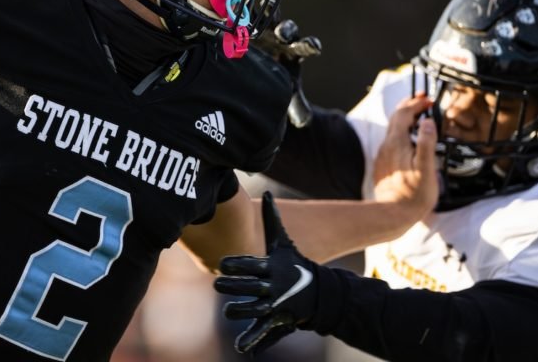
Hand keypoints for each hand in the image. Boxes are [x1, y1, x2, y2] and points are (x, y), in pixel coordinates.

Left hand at [215, 192, 317, 353]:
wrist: (319, 293)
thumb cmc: (294, 264)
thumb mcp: (283, 243)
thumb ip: (272, 219)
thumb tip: (267, 191)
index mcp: (272, 267)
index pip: (250, 264)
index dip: (235, 264)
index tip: (222, 264)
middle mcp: (273, 286)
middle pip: (249, 287)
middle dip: (232, 286)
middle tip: (218, 285)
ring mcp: (276, 305)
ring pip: (253, 310)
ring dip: (239, 311)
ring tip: (229, 310)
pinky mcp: (277, 321)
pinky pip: (263, 331)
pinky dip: (252, 340)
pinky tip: (241, 346)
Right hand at [252, 18, 321, 127]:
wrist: (259, 71)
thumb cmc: (278, 83)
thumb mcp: (287, 96)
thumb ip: (297, 107)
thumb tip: (304, 122)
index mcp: (295, 52)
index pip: (305, 47)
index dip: (310, 45)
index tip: (315, 47)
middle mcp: (282, 38)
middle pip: (287, 31)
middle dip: (285, 30)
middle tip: (283, 33)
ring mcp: (265, 29)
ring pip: (267, 18)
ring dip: (265, 13)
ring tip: (262, 7)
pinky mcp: (248, 26)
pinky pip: (246, 16)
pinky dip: (242, 11)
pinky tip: (235, 6)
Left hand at [372, 94, 438, 218]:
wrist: (392, 214)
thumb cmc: (413, 194)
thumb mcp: (426, 168)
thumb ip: (426, 143)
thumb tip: (427, 121)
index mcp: (397, 143)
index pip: (404, 114)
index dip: (416, 103)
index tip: (428, 100)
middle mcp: (386, 146)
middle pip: (395, 118)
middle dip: (408, 106)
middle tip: (422, 101)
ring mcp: (383, 156)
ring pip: (392, 130)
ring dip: (404, 119)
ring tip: (418, 117)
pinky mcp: (383, 166)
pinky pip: (390, 142)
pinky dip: (401, 133)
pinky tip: (408, 140)